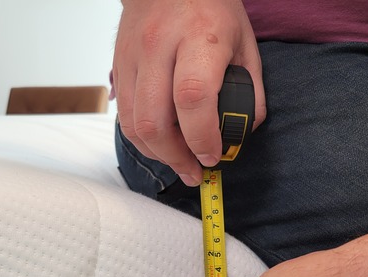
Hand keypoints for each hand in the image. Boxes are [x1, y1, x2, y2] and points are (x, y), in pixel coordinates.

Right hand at [113, 0, 265, 185]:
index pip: (192, 97)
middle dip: (175, 157)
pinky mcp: (117, 65)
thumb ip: (250, 88)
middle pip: (154, 121)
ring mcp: (132, 56)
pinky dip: (142, 138)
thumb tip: (241, 132)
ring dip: (156, 153)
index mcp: (199, 38)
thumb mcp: (244, 41)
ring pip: (133, 124)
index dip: (202, 137)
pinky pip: (123, 115)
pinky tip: (161, 143)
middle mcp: (159, 47)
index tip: (213, 156)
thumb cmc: (211, 8)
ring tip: (179, 161)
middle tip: (194, 171)